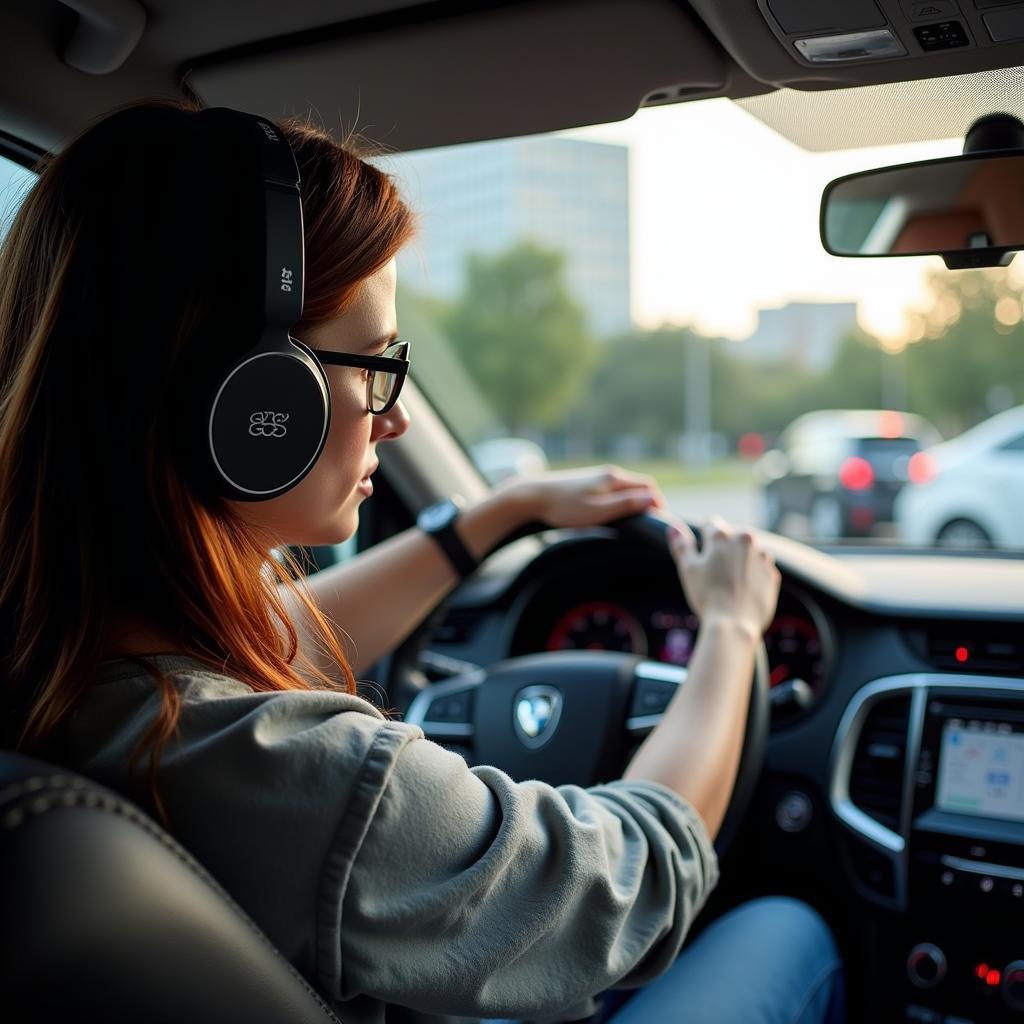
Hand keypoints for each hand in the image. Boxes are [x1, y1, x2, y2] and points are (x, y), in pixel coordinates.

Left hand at [499, 464, 666, 528]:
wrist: (533, 495)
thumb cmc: (564, 506)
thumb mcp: (597, 511)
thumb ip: (625, 505)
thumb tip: (651, 499)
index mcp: (614, 479)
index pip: (648, 487)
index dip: (658, 504)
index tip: (661, 521)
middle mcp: (608, 474)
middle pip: (638, 485)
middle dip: (648, 501)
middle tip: (651, 522)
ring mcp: (597, 476)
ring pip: (625, 487)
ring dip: (634, 500)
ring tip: (635, 519)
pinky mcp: (587, 482)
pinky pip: (612, 489)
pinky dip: (620, 499)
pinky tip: (613, 512)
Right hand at [666, 514, 780, 638]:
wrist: (734, 624)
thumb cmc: (708, 596)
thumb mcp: (688, 569)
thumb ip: (681, 545)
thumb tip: (673, 528)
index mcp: (722, 535)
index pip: (710, 524)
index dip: (702, 536)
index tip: (700, 550)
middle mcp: (746, 540)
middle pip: (731, 536)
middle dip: (723, 548)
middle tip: (713, 570)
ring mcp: (762, 557)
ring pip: (748, 551)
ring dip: (739, 560)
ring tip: (728, 582)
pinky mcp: (772, 574)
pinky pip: (760, 568)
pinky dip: (752, 574)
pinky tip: (741, 589)